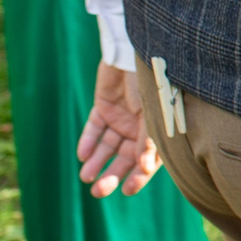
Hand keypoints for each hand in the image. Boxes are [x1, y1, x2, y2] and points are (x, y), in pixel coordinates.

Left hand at [77, 62, 159, 197]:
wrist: (134, 49)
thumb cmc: (152, 79)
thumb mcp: (154, 111)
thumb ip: (148, 138)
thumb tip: (144, 168)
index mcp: (157, 130)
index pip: (147, 160)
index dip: (138, 176)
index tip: (126, 190)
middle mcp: (139, 127)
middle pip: (124, 157)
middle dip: (112, 175)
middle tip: (98, 191)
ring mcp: (121, 118)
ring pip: (107, 147)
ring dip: (97, 163)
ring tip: (86, 177)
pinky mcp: (103, 107)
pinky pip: (94, 129)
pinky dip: (88, 142)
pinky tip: (83, 155)